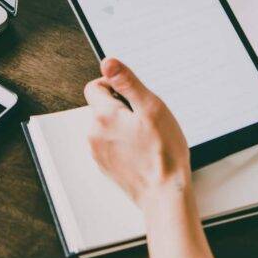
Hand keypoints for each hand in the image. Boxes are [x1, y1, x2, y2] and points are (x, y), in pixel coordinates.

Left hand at [83, 58, 191, 206]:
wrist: (164, 194)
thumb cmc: (163, 152)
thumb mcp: (151, 108)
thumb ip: (127, 82)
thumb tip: (108, 62)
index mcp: (103, 116)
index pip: (95, 86)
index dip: (114, 85)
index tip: (133, 97)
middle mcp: (94, 134)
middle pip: (101, 106)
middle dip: (121, 107)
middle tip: (145, 119)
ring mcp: (98, 152)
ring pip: (106, 125)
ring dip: (122, 125)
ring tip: (146, 136)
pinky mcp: (105, 166)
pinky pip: (110, 143)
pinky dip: (123, 142)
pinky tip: (142, 150)